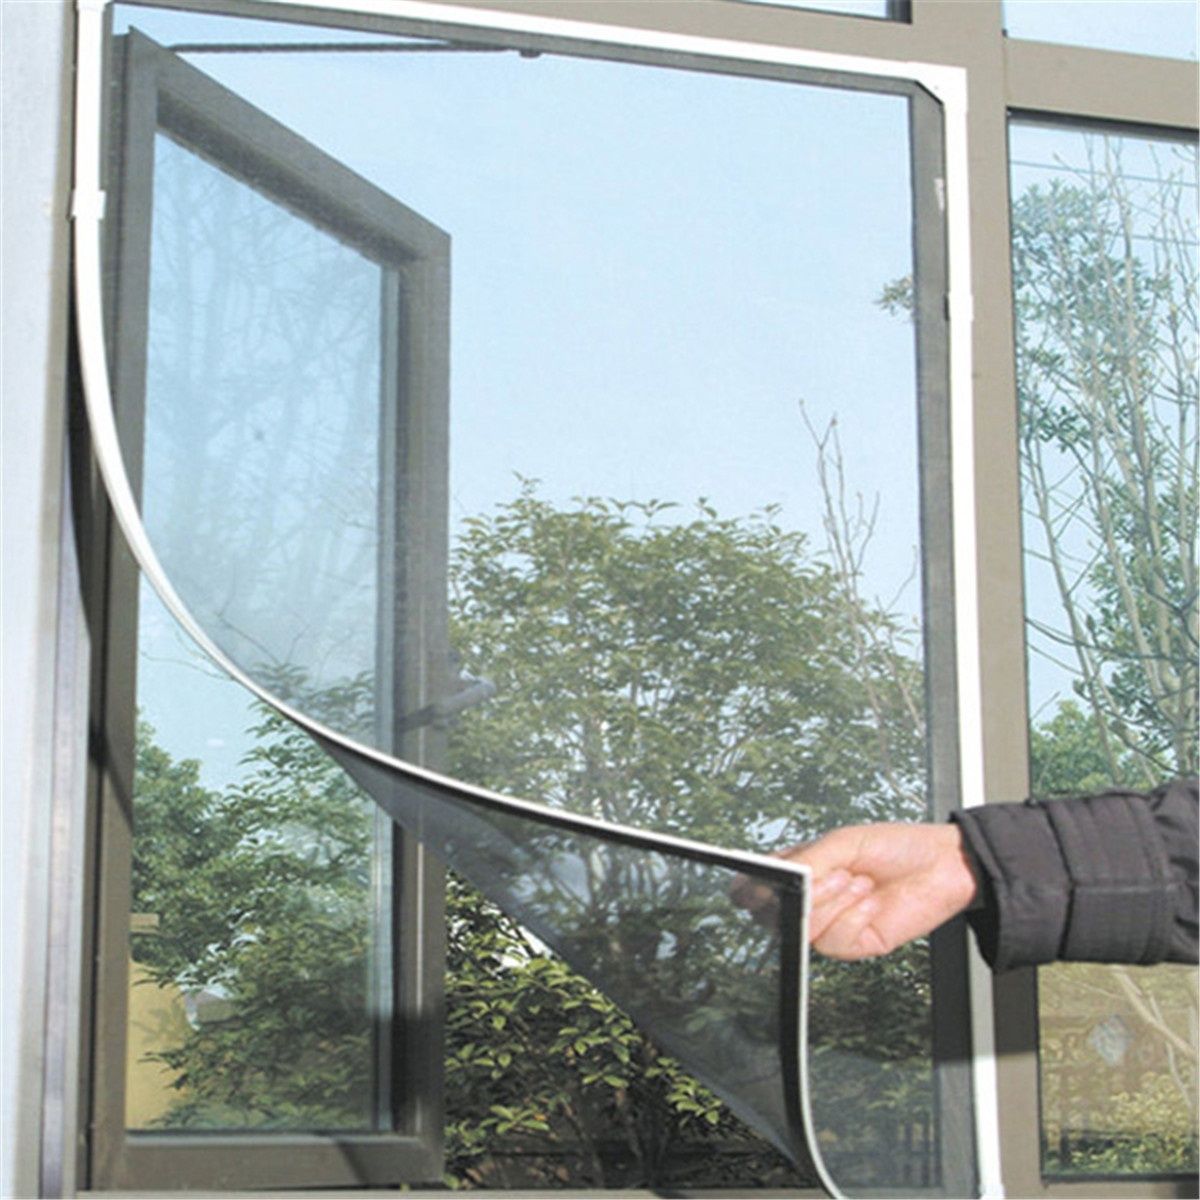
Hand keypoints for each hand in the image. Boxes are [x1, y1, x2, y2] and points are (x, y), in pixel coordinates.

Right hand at [735, 823, 978, 959]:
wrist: (942, 865)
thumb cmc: (896, 846)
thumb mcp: (844, 841)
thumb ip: (809, 859)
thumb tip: (784, 877)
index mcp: (800, 869)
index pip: (753, 888)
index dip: (749, 889)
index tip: (765, 880)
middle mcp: (811, 899)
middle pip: (770, 916)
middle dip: (796, 896)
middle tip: (822, 874)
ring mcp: (831, 924)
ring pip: (803, 930)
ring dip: (831, 902)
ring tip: (856, 881)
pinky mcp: (854, 944)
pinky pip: (834, 942)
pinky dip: (852, 918)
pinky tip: (870, 901)